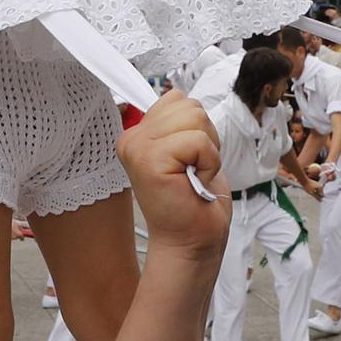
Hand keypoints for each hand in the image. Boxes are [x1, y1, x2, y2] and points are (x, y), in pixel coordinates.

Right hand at [115, 91, 226, 255]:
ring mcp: (138, 148)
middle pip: (189, 105)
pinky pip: (198, 140)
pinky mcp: (151, 161)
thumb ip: (178, 122)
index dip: (196, 128)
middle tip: (193, 170)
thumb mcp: (185, 149)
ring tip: (193, 175)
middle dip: (204, 137)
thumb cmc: (193, 200)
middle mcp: (132, 138)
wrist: (191, 242)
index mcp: (138, 133)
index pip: (176, 98)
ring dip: (207, 150)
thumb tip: (183, 99)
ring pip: (195, 117)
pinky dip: (208, 162)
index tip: (188, 160)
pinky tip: (195, 182)